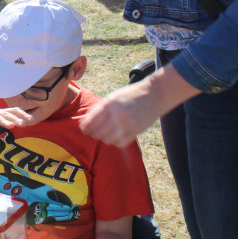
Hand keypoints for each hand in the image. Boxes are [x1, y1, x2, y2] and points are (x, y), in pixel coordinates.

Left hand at [80, 64, 198, 146]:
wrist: (154, 95)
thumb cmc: (130, 95)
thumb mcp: (112, 97)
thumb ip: (98, 109)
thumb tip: (84, 122)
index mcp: (110, 104)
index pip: (91, 122)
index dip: (84, 128)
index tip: (83, 129)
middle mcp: (118, 115)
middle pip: (98, 133)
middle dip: (93, 134)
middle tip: (93, 132)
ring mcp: (128, 124)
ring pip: (108, 140)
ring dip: (104, 138)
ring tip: (105, 133)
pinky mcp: (136, 131)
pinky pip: (120, 143)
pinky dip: (115, 142)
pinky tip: (115, 136)